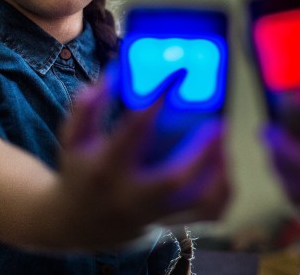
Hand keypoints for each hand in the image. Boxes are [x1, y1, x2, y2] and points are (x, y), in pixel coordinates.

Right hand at [56, 79, 231, 247]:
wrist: (81, 224)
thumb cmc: (82, 172)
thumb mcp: (74, 139)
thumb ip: (86, 108)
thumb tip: (112, 76)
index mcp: (107, 168)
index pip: (133, 131)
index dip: (155, 103)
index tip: (177, 77)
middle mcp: (132, 195)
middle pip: (176, 178)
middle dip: (202, 150)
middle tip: (218, 122)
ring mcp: (155, 214)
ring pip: (200, 201)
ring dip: (220, 171)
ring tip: (225, 143)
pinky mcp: (172, 225)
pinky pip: (209, 215)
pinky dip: (224, 192)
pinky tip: (225, 166)